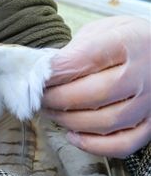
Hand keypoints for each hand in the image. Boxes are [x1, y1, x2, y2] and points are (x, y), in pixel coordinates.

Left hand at [43, 16, 150, 157]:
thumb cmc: (126, 41)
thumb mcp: (102, 30)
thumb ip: (75, 49)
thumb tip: (44, 72)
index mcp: (129, 43)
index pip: (83, 60)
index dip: (53, 72)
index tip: (36, 76)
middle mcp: (143, 74)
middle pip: (92, 95)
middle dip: (56, 99)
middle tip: (39, 97)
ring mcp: (149, 102)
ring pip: (105, 122)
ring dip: (68, 121)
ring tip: (52, 112)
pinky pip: (122, 145)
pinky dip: (93, 145)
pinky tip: (73, 135)